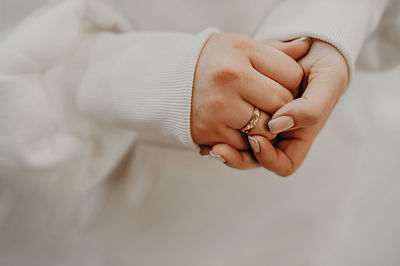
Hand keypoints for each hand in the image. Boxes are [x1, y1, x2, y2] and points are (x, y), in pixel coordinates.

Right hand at [191, 33, 310, 149]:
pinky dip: (244, 140)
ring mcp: (218, 106)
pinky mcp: (208, 131)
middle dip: (281, 107)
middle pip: (282, 103)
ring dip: (265, 127)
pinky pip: (243, 145)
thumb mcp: (242, 47)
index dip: (292, 83)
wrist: (169, 80)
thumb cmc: (214, 62)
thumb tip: (306, 46)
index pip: (291, 75)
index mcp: (241, 50)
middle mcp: (229, 77)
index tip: (278, 83)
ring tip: (253, 114)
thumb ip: (276, 51)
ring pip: (265, 128)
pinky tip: (235, 125)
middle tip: (268, 102)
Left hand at [205, 40, 348, 174]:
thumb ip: (311, 109)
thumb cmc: (326, 67)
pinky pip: (231, 123)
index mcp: (298, 136)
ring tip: (208, 146)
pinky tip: (204, 131)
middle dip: (237, 157)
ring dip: (224, 147)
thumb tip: (277, 125)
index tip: (255, 141)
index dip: (269, 158)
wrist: (312, 45)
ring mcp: (261, 121)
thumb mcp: (328, 84)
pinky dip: (218, 127)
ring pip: (240, 144)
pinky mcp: (245, 105)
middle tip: (217, 150)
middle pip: (256, 159)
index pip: (283, 163)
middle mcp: (278, 134)